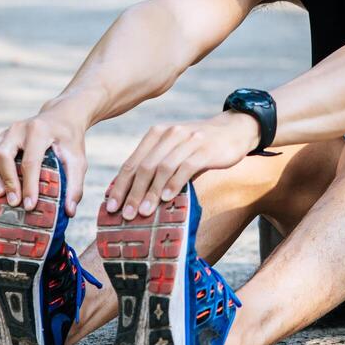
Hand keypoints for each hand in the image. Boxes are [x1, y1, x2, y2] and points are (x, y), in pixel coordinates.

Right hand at [0, 101, 88, 215]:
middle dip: (7, 180)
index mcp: (40, 131)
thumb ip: (75, 185)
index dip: (29, 185)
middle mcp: (20, 128)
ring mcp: (7, 131)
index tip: (29, 205)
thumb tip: (69, 212)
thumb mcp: (78, 159)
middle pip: (3, 154)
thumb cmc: (69, 140)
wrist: (61, 116)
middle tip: (14, 202)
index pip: (31, 161)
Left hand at [105, 112, 258, 219]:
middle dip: (132, 193)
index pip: (132, 162)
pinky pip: (185, 167)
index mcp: (156, 134)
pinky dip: (174, 183)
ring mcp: (188, 140)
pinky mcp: (205, 149)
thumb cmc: (200, 146)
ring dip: (151, 192)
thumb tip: (134, 197)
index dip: (120, 185)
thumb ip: (157, 165)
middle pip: (144, 167)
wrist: (234, 129)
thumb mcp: (175, 150)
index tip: (110, 206)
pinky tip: (167, 198)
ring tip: (143, 212)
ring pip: (163, 168)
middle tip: (125, 215)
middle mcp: (169, 134)